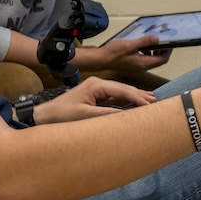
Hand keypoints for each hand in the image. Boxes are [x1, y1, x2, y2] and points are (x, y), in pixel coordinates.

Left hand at [34, 77, 155, 123]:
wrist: (45, 116)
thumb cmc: (62, 115)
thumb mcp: (85, 116)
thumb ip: (107, 114)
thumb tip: (127, 115)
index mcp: (96, 85)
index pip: (122, 90)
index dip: (137, 97)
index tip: (150, 104)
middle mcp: (98, 83)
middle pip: (124, 88)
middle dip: (139, 95)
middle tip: (155, 101)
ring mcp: (96, 88)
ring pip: (120, 92)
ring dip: (134, 96)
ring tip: (150, 100)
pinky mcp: (95, 95)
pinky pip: (114, 97)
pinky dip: (125, 100)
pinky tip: (134, 102)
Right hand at [81, 35, 172, 73]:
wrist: (101, 59)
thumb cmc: (113, 53)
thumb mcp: (130, 44)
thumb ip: (145, 42)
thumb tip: (157, 39)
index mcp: (143, 63)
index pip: (163, 59)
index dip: (168, 51)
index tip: (170, 42)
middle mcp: (142, 67)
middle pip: (159, 60)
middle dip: (162, 50)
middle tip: (162, 40)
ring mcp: (138, 67)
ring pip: (152, 59)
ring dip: (154, 51)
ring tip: (151, 41)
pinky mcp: (133, 64)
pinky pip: (145, 59)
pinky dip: (147, 52)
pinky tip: (141, 45)